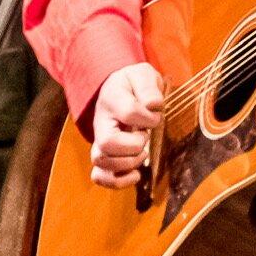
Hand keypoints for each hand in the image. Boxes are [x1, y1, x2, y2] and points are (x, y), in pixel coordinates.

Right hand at [84, 63, 165, 186]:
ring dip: (127, 163)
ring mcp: (100, 141)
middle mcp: (101, 123)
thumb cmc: (132, 85)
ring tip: (142, 153)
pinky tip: (136, 174)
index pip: (130, 112)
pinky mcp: (104, 157)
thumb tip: (153, 106)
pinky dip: (118, 182)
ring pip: (101, 162)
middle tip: (145, 138)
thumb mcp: (142, 74)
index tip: (156, 115)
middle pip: (107, 143)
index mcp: (112, 99)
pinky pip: (100, 177)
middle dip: (133, 145)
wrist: (116, 90)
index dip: (149, 117)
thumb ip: (148, 86)